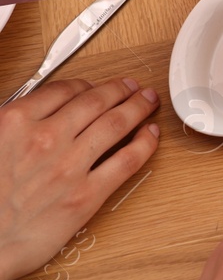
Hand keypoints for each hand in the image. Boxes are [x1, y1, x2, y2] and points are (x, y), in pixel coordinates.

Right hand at [0, 78, 158, 279]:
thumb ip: (11, 126)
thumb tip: (33, 113)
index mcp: (14, 123)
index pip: (63, 90)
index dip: (86, 84)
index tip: (95, 86)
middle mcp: (46, 138)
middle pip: (96, 101)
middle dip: (119, 89)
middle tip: (131, 86)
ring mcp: (69, 166)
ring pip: (116, 123)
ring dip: (137, 107)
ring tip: (147, 101)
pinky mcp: (86, 195)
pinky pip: (126, 160)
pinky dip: (144, 143)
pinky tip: (151, 134)